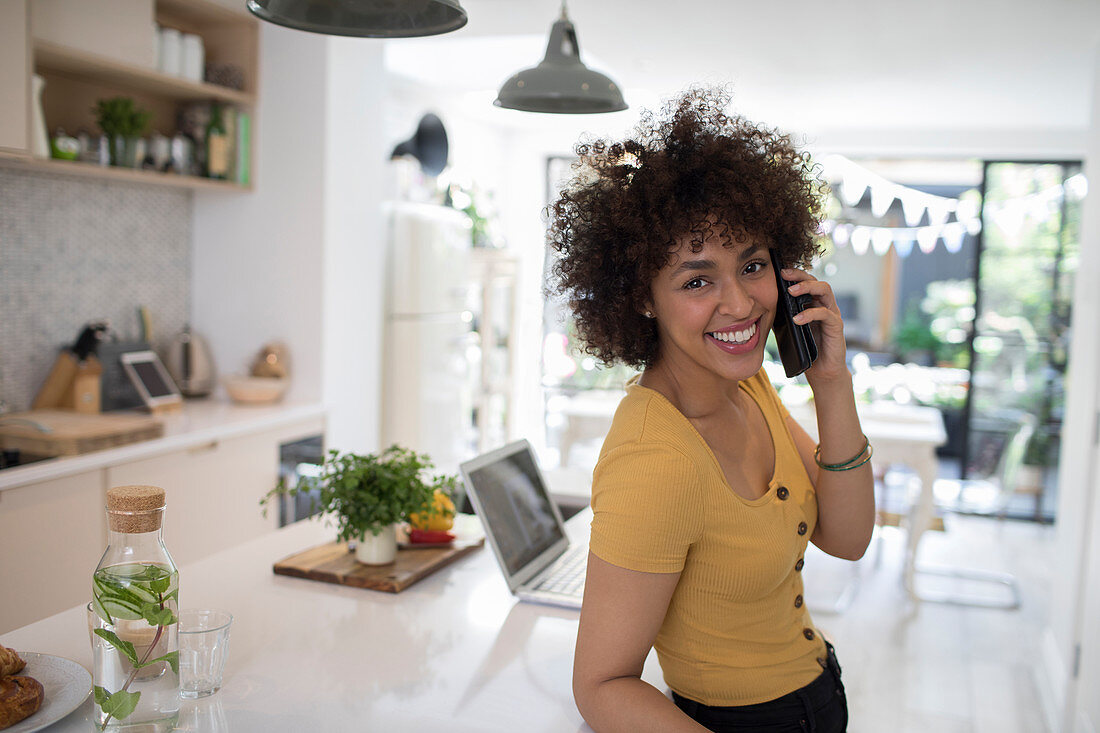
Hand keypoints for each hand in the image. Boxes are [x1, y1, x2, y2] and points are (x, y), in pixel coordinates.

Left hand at [780, 268, 849, 384]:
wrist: (822, 371)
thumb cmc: (805, 348)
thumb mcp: (788, 329)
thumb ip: (780, 316)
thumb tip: (761, 307)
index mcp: (813, 303)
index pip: (805, 282)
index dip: (794, 274)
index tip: (778, 270)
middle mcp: (824, 305)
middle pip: (816, 280)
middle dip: (800, 275)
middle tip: (784, 274)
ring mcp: (832, 314)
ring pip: (825, 290)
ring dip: (807, 287)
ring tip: (791, 291)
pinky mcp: (836, 326)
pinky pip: (825, 314)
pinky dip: (810, 314)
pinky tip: (797, 319)